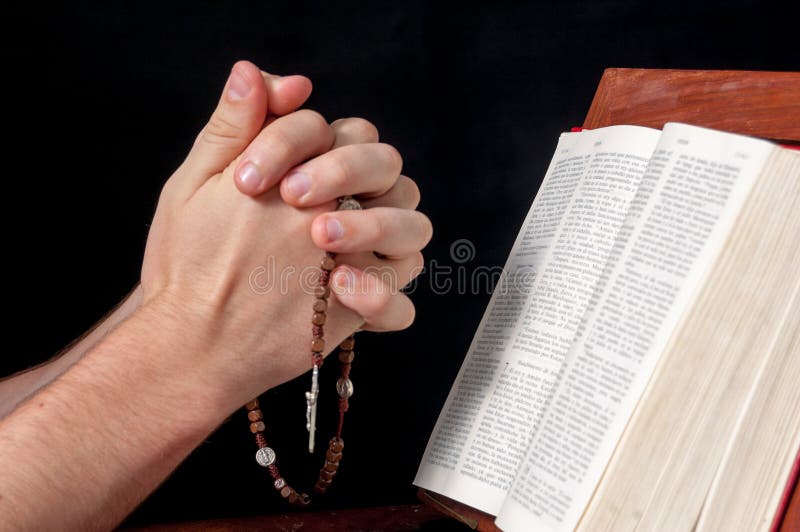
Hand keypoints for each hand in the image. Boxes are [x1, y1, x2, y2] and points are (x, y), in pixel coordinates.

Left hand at [140, 64, 429, 404]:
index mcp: (316, 172)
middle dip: (347, 170)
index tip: (248, 178)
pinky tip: (339, 287)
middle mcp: (349, 208)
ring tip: (321, 238)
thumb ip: (231, 128)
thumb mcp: (199, 185)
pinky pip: (403, 304)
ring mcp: (363, 259)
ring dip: (376, 224)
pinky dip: (381, 294)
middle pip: (389, 166)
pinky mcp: (365, 308)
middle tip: (295, 197)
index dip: (295, 142)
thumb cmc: (191, 256)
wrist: (190, 334)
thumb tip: (254, 72)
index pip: (338, 130)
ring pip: (414, 228)